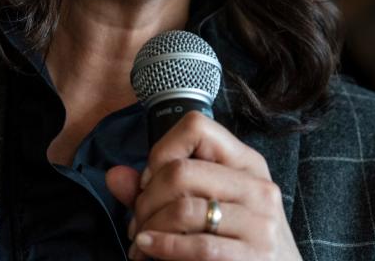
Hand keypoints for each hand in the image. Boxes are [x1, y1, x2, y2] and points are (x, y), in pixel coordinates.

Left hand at [106, 111, 300, 259]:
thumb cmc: (236, 241)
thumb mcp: (203, 206)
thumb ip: (156, 190)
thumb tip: (114, 176)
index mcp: (245, 162)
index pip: (196, 126)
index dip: (162, 150)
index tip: (150, 180)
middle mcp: (257, 186)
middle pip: (180, 171)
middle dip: (146, 199)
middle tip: (138, 221)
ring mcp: (261, 222)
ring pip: (182, 209)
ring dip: (150, 227)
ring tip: (142, 240)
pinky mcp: (255, 257)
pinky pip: (198, 246)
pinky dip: (163, 247)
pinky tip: (149, 249)